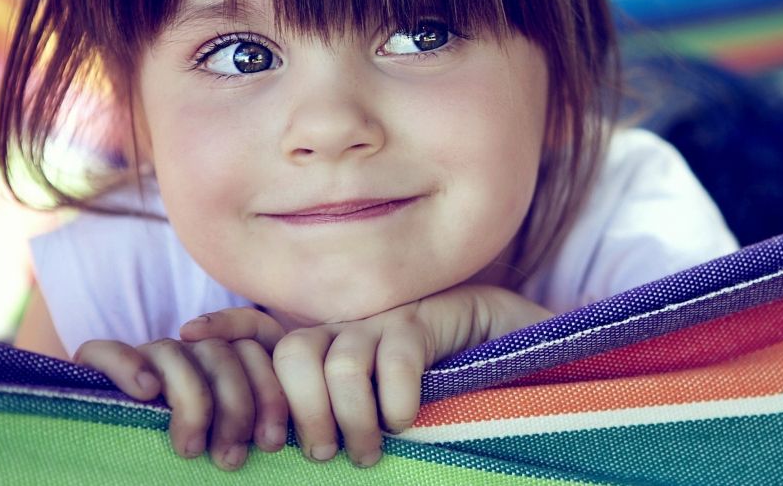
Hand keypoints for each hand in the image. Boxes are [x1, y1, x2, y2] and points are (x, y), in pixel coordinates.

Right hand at [73, 307, 287, 470]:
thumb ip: (247, 438)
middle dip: (235, 407)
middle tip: (230, 459)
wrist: (113, 474)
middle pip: (221, 353)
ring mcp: (143, 359)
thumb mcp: (222, 451)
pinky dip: (128, 365)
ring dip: (190, 400)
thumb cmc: (178, 474)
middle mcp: (185, 355)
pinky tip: (146, 392)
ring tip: (189, 448)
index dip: (269, 393)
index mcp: (222, 368)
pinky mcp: (94, 367)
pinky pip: (107, 350)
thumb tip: (285, 446)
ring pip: (174, 352)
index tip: (269, 442)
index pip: (254, 352)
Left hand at [269, 285, 550, 467]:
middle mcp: (354, 330)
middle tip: (325, 454)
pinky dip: (396, 398)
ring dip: (351, 417)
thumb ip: (349, 428)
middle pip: (294, 355)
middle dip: (303, 411)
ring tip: (369, 453)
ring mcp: (391, 321)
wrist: (516, 345)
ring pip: (341, 360)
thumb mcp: (384, 417)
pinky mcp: (431, 319)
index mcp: (332, 352)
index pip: (274, 357)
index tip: (269, 446)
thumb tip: (309, 463)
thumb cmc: (444, 395)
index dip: (265, 398)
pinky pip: (398, 355)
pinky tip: (406, 421)